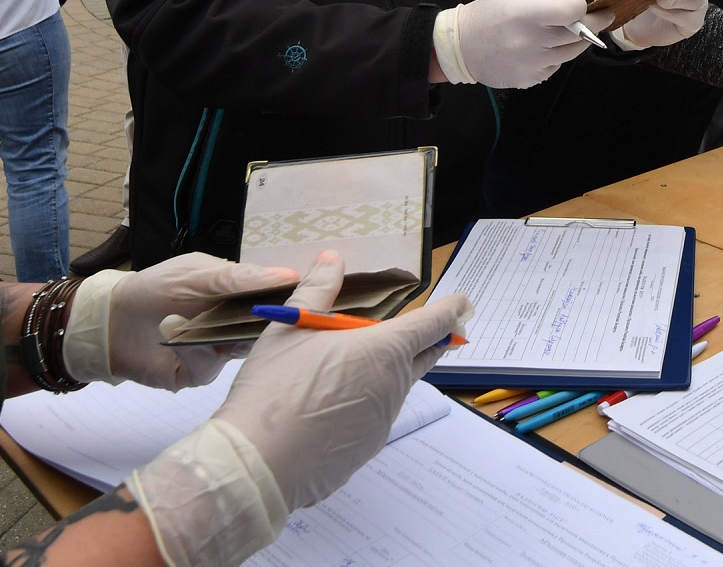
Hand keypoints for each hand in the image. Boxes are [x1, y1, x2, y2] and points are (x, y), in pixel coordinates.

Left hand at [64, 254, 300, 390]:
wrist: (111, 319)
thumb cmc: (157, 288)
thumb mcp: (199, 273)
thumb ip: (240, 278)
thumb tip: (290, 276)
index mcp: (242, 296)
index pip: (280, 301)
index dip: (296, 302)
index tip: (317, 298)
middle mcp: (238, 326)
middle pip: (271, 331)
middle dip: (272, 326)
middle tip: (274, 319)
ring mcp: (220, 351)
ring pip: (243, 352)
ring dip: (223, 336)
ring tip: (201, 321)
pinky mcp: (200, 373)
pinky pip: (210, 366)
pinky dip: (193, 350)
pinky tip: (173, 335)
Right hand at [127, 252, 471, 566]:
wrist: (258, 463)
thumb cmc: (275, 389)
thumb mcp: (290, 328)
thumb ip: (317, 291)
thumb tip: (332, 259)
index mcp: (383, 350)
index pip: (433, 324)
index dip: (451, 310)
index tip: (464, 304)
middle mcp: (393, 385)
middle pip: (422, 356)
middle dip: (429, 341)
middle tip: (428, 330)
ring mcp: (383, 421)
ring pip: (395, 387)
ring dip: (386, 373)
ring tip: (348, 367)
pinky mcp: (367, 448)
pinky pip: (374, 418)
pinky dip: (364, 405)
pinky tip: (329, 407)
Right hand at [433, 0, 613, 88]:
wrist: (459, 48)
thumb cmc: (485, 17)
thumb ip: (541, 5)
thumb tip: (569, 11)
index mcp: (526, 16)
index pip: (569, 12)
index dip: (581, 6)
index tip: (579, 3)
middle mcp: (532, 42)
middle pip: (577, 35)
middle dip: (593, 24)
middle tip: (602, 17)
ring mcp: (532, 64)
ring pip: (570, 53)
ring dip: (579, 42)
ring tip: (580, 32)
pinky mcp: (529, 79)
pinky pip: (554, 67)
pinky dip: (556, 57)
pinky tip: (547, 49)